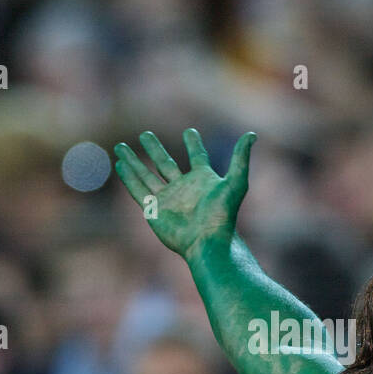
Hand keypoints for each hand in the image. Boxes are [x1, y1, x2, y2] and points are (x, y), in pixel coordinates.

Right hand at [113, 128, 254, 259]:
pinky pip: (138, 190)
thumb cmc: (223, 214)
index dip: (194, 144)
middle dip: (154, 149)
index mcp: (203, 180)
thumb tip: (252, 134)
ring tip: (121, 146)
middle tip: (145, 134)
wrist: (207, 241)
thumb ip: (241, 158)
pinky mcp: (154, 210)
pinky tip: (120, 164)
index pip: (197, 157)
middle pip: (164, 163)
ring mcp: (167, 199)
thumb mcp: (236, 182)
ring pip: (146, 174)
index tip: (190, 132)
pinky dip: (128, 177)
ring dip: (134, 161)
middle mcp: (183, 188)